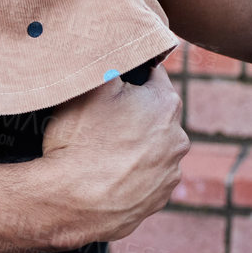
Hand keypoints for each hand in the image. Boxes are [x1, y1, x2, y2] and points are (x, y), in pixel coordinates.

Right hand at [37, 66, 187, 248]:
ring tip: (99, 149)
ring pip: (152, 145)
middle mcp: (177, 138)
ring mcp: (171, 172)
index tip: (109, 79)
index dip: (129, 74)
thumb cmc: (80, 141)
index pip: (153, 73)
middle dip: (132, 110)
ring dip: (134, 143)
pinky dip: (131, 172)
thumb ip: (109, 62)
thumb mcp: (88, 86)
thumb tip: (116, 50)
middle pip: (154, 111)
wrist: (74, 202)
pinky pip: (146, 175)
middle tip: (98, 117)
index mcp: (165, 104)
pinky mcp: (159, 199)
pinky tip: (105, 173)